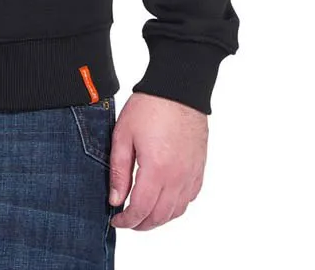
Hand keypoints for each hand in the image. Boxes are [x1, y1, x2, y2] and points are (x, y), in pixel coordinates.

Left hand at [108, 92, 206, 230]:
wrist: (178, 89)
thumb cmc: (149, 107)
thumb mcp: (123, 135)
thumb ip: (119, 171)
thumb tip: (116, 200)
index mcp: (156, 170)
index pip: (141, 209)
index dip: (127, 221)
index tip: (116, 220)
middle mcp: (177, 177)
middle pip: (160, 216)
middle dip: (141, 224)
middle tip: (126, 221)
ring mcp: (191, 174)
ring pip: (176, 211)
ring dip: (159, 219)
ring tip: (143, 214)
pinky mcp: (199, 168)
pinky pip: (189, 198)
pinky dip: (175, 207)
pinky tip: (164, 201)